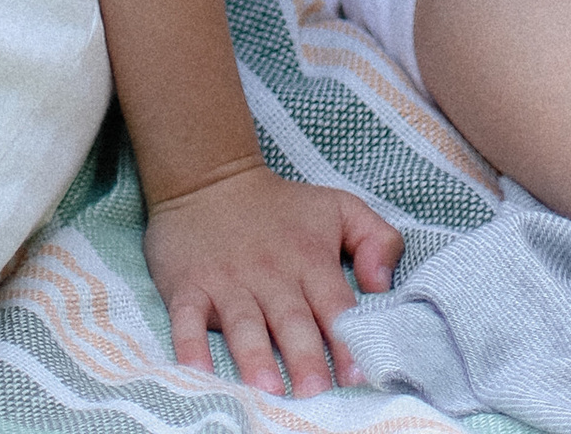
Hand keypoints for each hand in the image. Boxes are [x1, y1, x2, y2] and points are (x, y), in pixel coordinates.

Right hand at [143, 162, 401, 399]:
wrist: (210, 177)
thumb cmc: (282, 206)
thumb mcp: (339, 207)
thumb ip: (377, 240)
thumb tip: (382, 286)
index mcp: (310, 259)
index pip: (334, 306)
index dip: (346, 340)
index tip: (357, 377)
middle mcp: (271, 274)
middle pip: (291, 320)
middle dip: (304, 357)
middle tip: (315, 393)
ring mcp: (227, 281)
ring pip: (243, 323)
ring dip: (254, 357)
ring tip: (267, 389)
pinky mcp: (189, 286)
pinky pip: (187, 319)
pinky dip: (189, 346)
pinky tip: (195, 372)